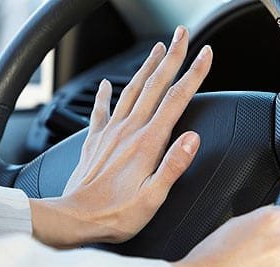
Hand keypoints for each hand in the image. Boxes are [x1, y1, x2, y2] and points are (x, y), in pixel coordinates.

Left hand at [30, 26, 212, 247]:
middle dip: (171, 57)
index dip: (193, 74)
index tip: (205, 54)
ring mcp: (110, 133)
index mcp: (147, 143)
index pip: (176, 100)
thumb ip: (173, 166)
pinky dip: (105, 94)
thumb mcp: (153, 198)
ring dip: (146, 67)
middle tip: (182, 35)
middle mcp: (128, 131)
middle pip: (154, 85)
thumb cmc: (115, 215)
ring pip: (131, 90)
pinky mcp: (95, 141)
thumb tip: (193, 138)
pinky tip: (106, 84)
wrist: (74, 218)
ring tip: (157, 49)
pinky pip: (101, 110)